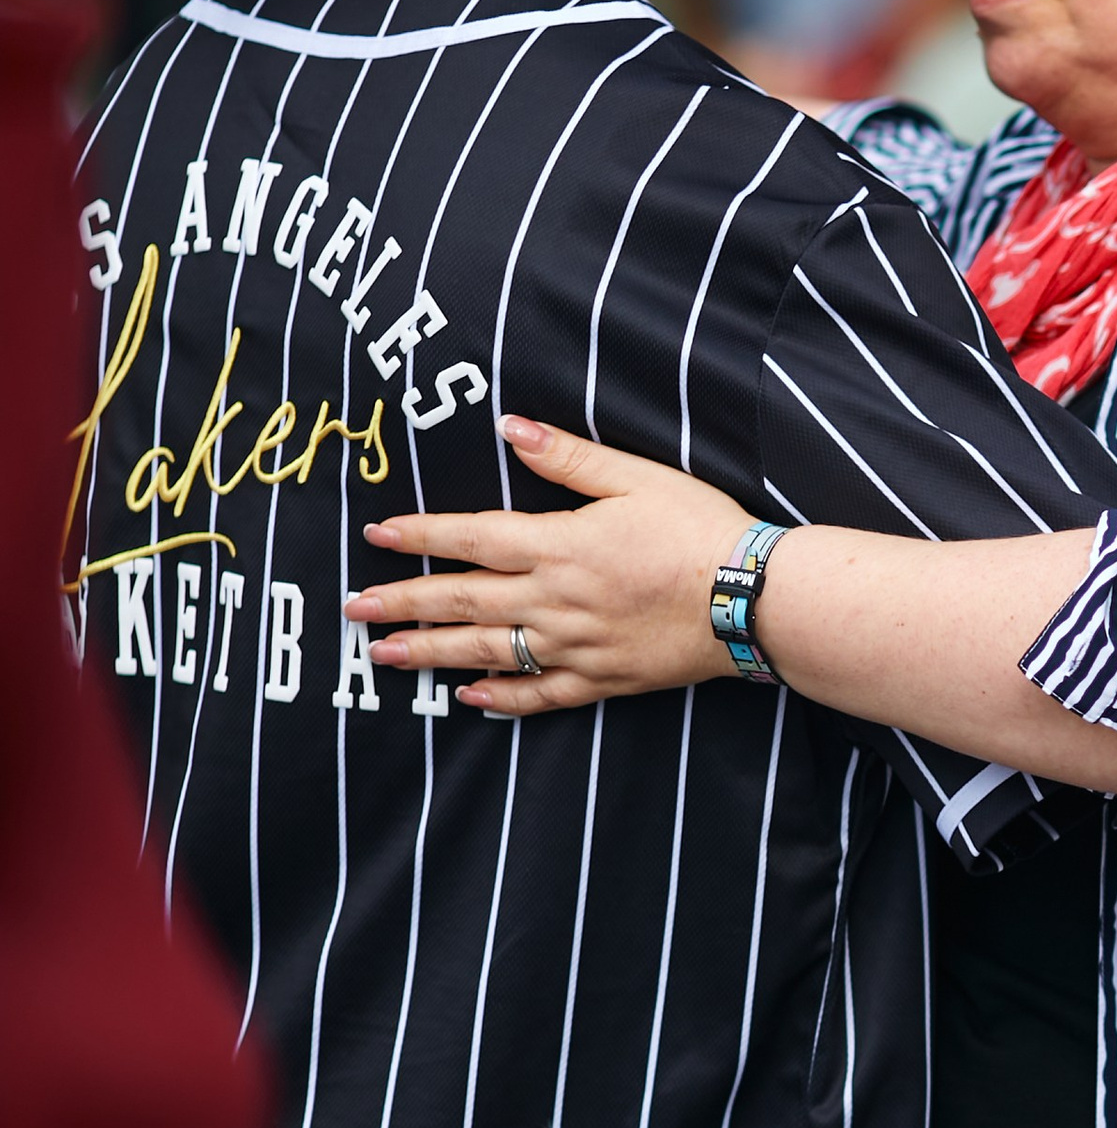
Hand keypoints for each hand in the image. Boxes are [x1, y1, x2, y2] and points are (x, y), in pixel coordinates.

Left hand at [345, 418, 753, 712]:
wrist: (753, 599)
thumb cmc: (700, 530)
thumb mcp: (636, 477)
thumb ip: (568, 457)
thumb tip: (511, 428)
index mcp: (559, 545)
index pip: (472, 538)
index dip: (421, 535)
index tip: (377, 536)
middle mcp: (555, 600)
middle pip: (463, 600)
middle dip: (402, 604)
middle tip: (353, 611)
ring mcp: (575, 645)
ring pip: (488, 651)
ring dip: (431, 654)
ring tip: (384, 657)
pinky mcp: (603, 679)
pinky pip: (541, 694)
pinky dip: (502, 698)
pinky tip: (469, 699)